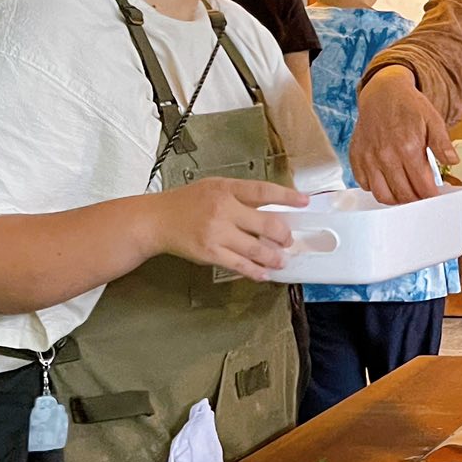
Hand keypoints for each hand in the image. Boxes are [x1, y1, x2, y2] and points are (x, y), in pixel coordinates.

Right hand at [152, 178, 308, 281]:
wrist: (157, 220)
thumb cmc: (187, 202)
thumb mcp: (214, 187)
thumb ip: (241, 196)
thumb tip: (271, 208)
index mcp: (226, 189)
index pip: (263, 191)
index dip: (287, 197)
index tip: (304, 201)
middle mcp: (223, 210)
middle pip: (266, 224)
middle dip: (283, 235)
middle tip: (288, 240)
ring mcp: (217, 233)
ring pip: (256, 248)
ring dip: (274, 256)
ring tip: (281, 260)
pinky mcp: (210, 253)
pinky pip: (240, 265)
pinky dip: (256, 271)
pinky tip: (264, 273)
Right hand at [352, 67, 455, 204]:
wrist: (383, 92)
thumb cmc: (409, 107)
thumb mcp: (433, 120)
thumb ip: (443, 144)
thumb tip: (453, 162)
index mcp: (408, 147)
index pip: (422, 186)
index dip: (431, 196)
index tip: (435, 196)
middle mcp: (386, 155)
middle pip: (403, 195)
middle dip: (416, 200)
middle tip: (422, 196)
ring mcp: (369, 158)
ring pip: (382, 195)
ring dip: (396, 200)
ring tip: (406, 194)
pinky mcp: (357, 157)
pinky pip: (365, 185)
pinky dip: (376, 188)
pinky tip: (388, 182)